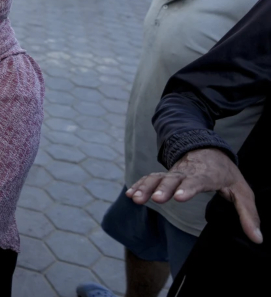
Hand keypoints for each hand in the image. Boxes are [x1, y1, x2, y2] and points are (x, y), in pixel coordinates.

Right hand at [127, 148, 261, 243]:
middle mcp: (187, 172)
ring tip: (136, 199)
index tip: (179, 197)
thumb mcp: (242, 192)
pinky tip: (131, 195)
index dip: (188, 188)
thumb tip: (257, 238)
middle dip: (163, 189)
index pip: (198, 181)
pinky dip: (140, 185)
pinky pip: (150, 178)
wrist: (207, 150)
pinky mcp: (165, 175)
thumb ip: (249, 215)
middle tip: (155, 200)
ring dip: (146, 188)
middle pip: (173, 179)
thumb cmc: (226, 174)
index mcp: (208, 175)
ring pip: (158, 178)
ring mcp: (174, 173)